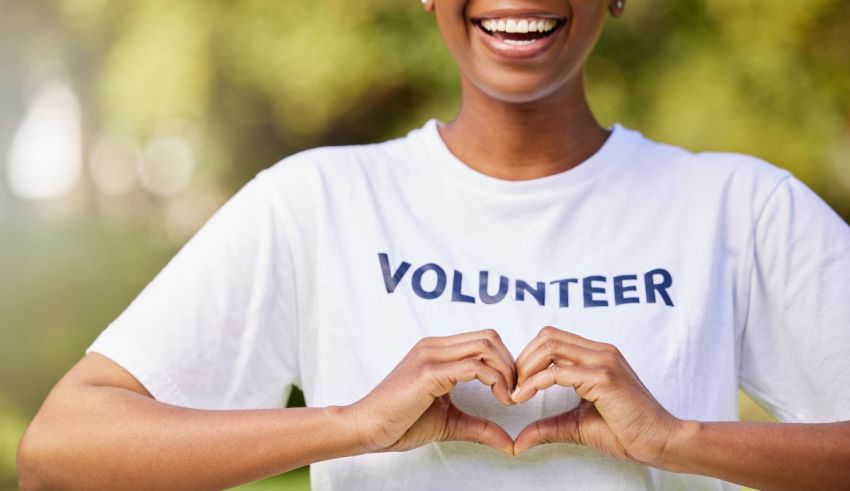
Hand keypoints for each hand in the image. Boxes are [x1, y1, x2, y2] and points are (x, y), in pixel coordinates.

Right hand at [347, 329, 516, 455]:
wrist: (366, 428)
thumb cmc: (400, 423)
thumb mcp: (449, 421)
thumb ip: (480, 427)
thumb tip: (510, 443)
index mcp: (437, 351)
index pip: (484, 340)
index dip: (505, 363)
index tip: (511, 392)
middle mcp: (434, 346)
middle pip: (490, 338)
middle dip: (511, 365)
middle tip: (515, 395)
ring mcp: (431, 355)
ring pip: (486, 346)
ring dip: (506, 372)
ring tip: (508, 398)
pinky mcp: (429, 372)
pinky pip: (474, 367)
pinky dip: (496, 382)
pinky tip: (499, 400)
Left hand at [511, 326, 682, 465]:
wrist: (661, 442)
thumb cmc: (626, 433)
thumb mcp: (577, 425)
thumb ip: (548, 426)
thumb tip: (518, 442)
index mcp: (596, 355)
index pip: (552, 339)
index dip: (528, 358)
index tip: (517, 386)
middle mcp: (600, 351)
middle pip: (546, 336)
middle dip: (522, 359)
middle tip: (512, 387)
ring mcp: (603, 360)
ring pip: (550, 345)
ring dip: (526, 367)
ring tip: (517, 392)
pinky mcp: (604, 376)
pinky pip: (558, 371)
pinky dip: (535, 382)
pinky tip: (526, 397)